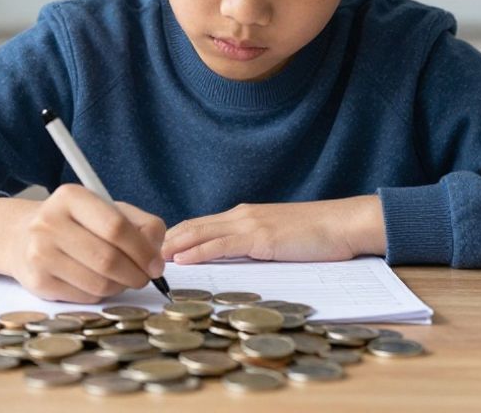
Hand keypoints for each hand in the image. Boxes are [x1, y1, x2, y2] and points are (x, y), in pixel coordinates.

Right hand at [6, 184, 166, 302]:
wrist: (21, 236)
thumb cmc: (75, 222)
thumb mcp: (106, 209)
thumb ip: (140, 224)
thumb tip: (156, 256)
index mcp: (71, 197)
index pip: (116, 227)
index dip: (143, 250)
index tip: (157, 264)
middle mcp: (50, 222)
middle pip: (108, 259)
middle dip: (136, 274)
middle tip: (145, 277)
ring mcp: (40, 253)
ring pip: (99, 283)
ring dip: (121, 287)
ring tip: (123, 279)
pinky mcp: (38, 281)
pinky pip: (85, 297)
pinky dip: (101, 295)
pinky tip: (99, 283)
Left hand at [161, 196, 384, 264]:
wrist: (343, 224)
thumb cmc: (315, 235)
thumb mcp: (275, 239)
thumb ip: (250, 247)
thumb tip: (227, 263)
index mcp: (243, 217)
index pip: (198, 225)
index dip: (172, 237)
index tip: (150, 250)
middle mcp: (240, 216)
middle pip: (191, 226)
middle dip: (163, 241)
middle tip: (137, 255)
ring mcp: (250, 225)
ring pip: (200, 233)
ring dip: (173, 247)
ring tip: (148, 259)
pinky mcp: (261, 238)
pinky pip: (221, 245)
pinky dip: (198, 252)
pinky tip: (181, 260)